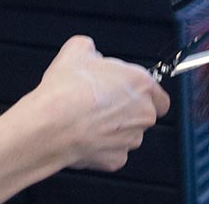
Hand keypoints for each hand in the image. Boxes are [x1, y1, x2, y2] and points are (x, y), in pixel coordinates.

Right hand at [25, 36, 169, 171]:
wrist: (50, 126)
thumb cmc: (65, 92)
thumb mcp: (76, 50)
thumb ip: (91, 48)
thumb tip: (89, 52)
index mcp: (140, 83)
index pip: (158, 93)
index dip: (140, 92)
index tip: (126, 92)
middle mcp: (143, 113)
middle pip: (143, 113)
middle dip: (125, 110)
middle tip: (101, 103)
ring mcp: (131, 139)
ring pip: (128, 134)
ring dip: (114, 128)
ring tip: (88, 119)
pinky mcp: (116, 159)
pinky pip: (113, 152)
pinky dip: (101, 146)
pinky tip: (85, 135)